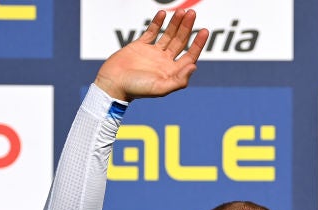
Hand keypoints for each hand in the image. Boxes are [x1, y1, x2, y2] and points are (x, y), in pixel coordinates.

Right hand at [94, 9, 208, 101]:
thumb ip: (179, 80)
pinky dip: (157, 23)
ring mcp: (152, 53)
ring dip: (175, 23)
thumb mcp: (160, 88)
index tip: (204, 31)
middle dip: (187, 28)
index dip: (198, 44)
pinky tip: (163, 14)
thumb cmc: (136, 89)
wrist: (112, 83)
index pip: (189, 56)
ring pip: (168, 35)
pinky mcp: (140, 46)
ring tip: (182, 11)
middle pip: (180, 42)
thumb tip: (194, 67)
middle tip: (192, 13)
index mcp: (171, 72)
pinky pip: (151, 32)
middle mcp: (164, 62)